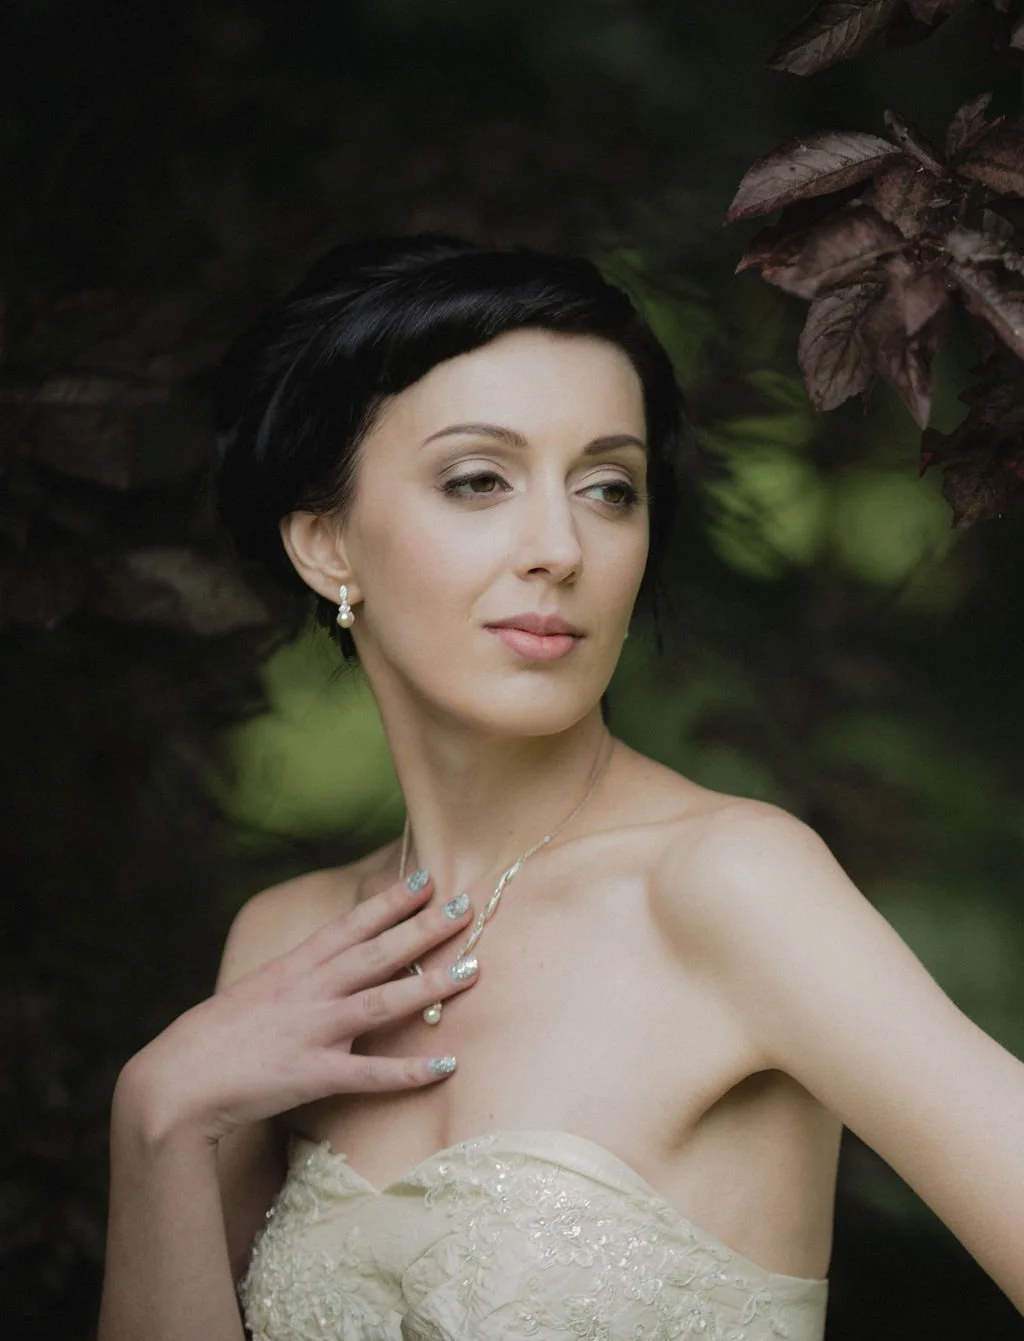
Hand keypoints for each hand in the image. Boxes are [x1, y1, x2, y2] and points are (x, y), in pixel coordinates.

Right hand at [119, 874, 477, 1144]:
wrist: (174, 1083)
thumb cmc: (215, 1039)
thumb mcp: (258, 994)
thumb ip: (298, 981)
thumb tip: (333, 970)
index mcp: (294, 968)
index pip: (350, 925)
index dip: (389, 901)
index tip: (425, 877)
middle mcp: (309, 991)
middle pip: (377, 952)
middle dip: (424, 927)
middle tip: (466, 904)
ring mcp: (312, 1031)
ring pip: (382, 1001)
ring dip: (431, 985)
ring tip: (473, 970)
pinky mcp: (312, 1075)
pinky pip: (370, 1074)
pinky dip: (410, 1072)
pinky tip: (448, 1065)